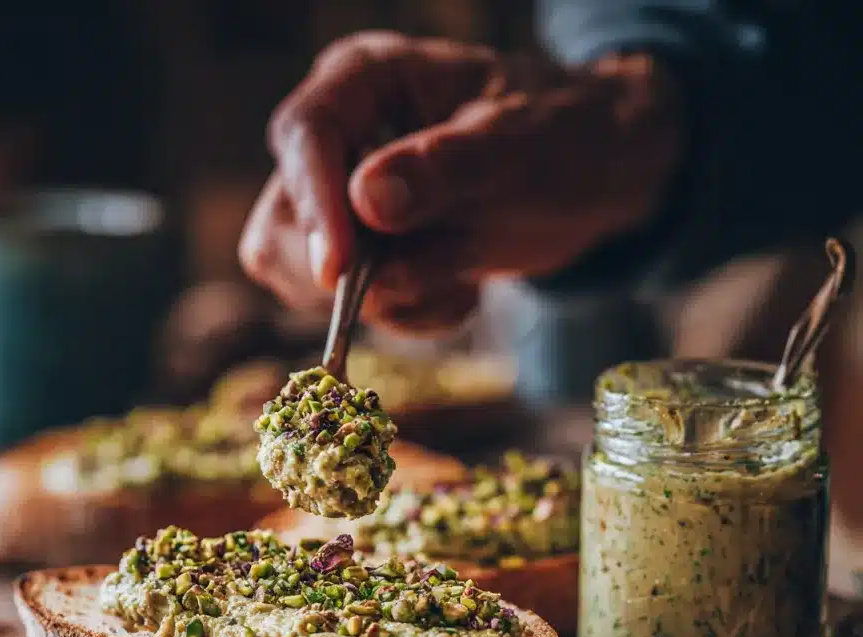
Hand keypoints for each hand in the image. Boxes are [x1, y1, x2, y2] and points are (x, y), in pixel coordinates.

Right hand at [239, 32, 684, 333]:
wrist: (593, 177)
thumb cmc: (562, 135)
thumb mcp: (520, 145)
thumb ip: (447, 167)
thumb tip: (367, 202)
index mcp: (366, 81)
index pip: (304, 137)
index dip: (312, 208)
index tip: (339, 269)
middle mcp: (341, 142)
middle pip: (281, 224)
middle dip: (346, 272)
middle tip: (425, 277)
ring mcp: (344, 204)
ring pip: (304, 279)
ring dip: (384, 302)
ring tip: (456, 280)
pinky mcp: (364, 256)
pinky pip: (350, 309)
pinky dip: (407, 317)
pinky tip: (457, 291)